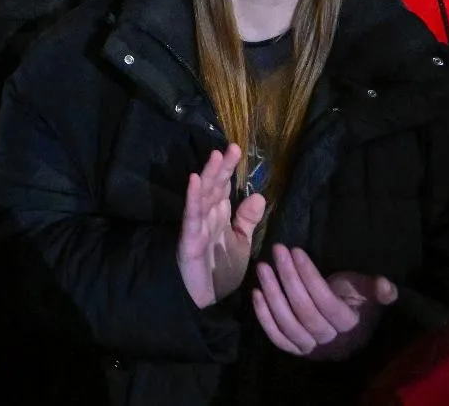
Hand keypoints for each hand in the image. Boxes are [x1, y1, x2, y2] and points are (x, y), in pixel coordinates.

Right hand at [177, 144, 268, 308]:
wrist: (206, 300)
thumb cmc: (220, 271)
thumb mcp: (240, 242)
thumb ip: (247, 220)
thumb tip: (259, 196)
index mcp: (219, 216)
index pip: (223, 187)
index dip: (229, 169)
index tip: (237, 150)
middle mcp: (207, 217)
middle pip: (214, 187)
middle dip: (221, 168)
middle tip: (232, 148)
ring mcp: (197, 227)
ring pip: (202, 196)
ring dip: (208, 176)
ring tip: (215, 157)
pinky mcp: (189, 239)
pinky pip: (191, 216)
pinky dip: (193, 198)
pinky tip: (194, 182)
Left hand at [253, 246, 395, 359]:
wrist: (349, 329)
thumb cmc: (356, 302)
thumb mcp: (368, 292)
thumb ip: (376, 290)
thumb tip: (387, 286)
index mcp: (350, 326)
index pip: (326, 302)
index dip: (309, 277)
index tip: (296, 251)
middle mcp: (331, 342)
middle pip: (305, 312)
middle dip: (289, 279)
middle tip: (277, 252)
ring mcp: (312, 349)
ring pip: (289, 325)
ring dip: (272, 295)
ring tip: (263, 268)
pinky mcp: (297, 351)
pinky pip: (278, 339)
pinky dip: (264, 318)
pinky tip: (256, 293)